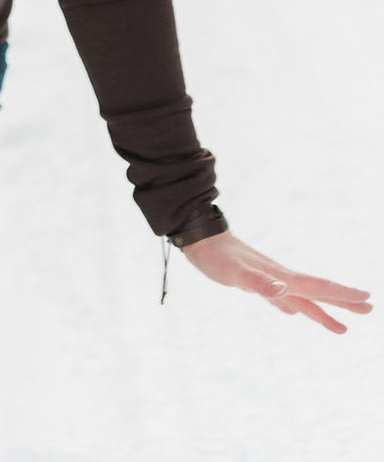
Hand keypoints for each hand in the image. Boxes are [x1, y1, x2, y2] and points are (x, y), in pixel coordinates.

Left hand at [180, 230, 371, 332]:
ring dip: (322, 311)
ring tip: (341, 327)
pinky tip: (293, 312)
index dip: (342, 295)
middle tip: (369, 309)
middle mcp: (279, 277)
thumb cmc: (215, 255)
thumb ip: (258, 282)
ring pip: (302, 298)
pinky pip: (282, 298)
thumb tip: (284, 291)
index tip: (367, 298)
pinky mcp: (255, 282)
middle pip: (317, 292)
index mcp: (280, 276)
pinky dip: (293, 306)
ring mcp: (268, 279)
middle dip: (343, 302)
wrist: (199, 238)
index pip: (317, 287)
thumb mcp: (234, 272)